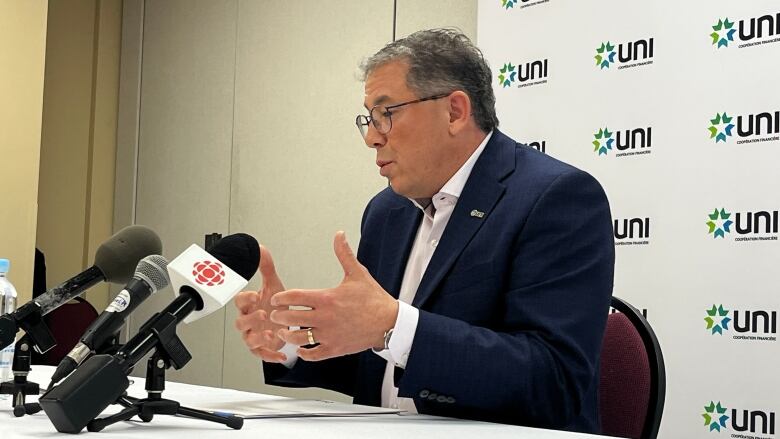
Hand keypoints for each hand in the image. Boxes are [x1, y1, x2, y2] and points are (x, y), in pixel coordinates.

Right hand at [234, 245, 287, 362]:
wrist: (285, 320)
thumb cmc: (276, 304)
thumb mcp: (274, 285)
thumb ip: (266, 268)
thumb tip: (261, 249)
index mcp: (249, 305)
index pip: (239, 301)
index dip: (245, 298)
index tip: (255, 295)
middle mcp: (249, 321)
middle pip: (240, 322)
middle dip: (250, 319)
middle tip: (263, 314)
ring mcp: (254, 335)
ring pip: (249, 340)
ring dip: (258, 338)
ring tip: (271, 334)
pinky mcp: (262, 347)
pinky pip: (262, 354)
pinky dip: (271, 356)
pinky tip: (282, 354)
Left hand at [269, 231, 398, 360]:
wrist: (389, 322)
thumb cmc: (373, 298)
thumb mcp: (358, 273)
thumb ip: (344, 254)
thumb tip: (339, 235)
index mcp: (327, 298)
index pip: (294, 297)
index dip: (280, 298)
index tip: (275, 299)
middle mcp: (325, 317)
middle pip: (291, 318)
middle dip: (279, 316)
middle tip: (274, 315)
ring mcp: (329, 335)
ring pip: (298, 338)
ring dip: (287, 335)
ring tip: (283, 332)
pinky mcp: (335, 349)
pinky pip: (313, 354)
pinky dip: (304, 353)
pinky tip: (301, 349)